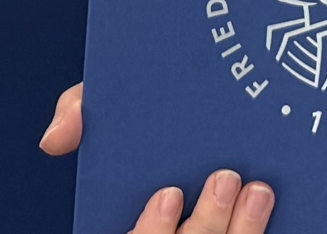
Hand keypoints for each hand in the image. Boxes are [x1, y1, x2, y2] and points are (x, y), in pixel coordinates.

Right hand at [39, 82, 274, 233]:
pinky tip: (271, 211)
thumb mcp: (120, 109)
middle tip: (225, 178)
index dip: (149, 231)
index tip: (168, 195)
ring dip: (243, 232)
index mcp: (139, 221)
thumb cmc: (163, 119)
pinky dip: (260, 233)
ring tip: (258, 190)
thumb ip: (84, 112)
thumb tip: (55, 136)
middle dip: (205, 225)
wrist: (212, 106)